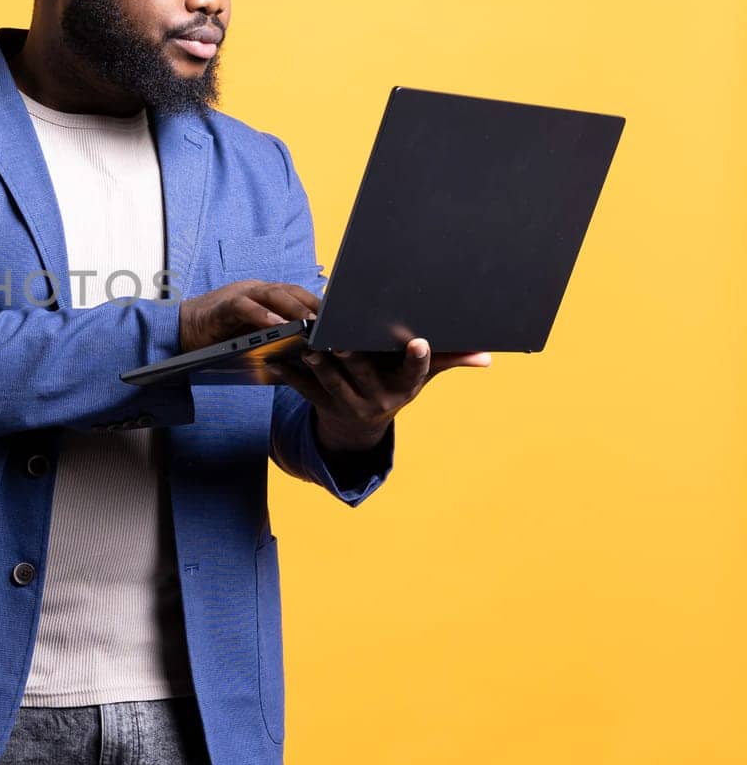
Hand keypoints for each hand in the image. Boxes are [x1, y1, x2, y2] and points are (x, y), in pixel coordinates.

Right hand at [178, 279, 320, 351]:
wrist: (179, 331)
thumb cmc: (218, 337)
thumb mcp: (253, 338)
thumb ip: (274, 340)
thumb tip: (304, 357)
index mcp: (265, 297)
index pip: (298, 296)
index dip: (318, 306)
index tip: (340, 321)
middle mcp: (255, 291)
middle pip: (290, 292)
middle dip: (313, 306)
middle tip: (333, 323)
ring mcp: (239, 295)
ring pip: (271, 294)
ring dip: (292, 308)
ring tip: (310, 323)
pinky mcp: (223, 305)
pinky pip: (244, 306)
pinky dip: (260, 314)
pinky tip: (275, 324)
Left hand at [268, 338, 491, 453]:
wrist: (361, 427)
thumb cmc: (393, 386)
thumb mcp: (419, 377)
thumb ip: (448, 360)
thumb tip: (489, 356)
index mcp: (405, 387)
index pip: (416, 371)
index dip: (417, 358)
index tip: (418, 341)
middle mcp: (379, 399)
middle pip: (365, 373)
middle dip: (353, 356)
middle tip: (341, 337)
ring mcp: (349, 404)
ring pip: (332, 383)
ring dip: (318, 364)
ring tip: (307, 345)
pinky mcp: (323, 405)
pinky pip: (304, 390)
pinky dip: (289, 374)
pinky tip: (275, 359)